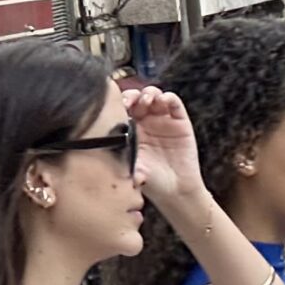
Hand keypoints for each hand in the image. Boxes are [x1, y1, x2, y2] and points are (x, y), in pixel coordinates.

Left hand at [124, 86, 207, 205]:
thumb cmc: (151, 181)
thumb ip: (122, 163)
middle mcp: (145, 122)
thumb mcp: (132, 170)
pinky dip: (168, 97)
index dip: (118, 102)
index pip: (121, 108)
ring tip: (147, 101)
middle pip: (136, 98)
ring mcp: (162, 120)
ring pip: (154, 96)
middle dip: (132, 95)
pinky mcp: (180, 121)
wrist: (176, 190)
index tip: (116, 105)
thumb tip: (105, 159)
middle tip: (131, 101)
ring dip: (149, 94)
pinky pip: (174, 102)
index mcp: (130, 130)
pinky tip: (164, 101)